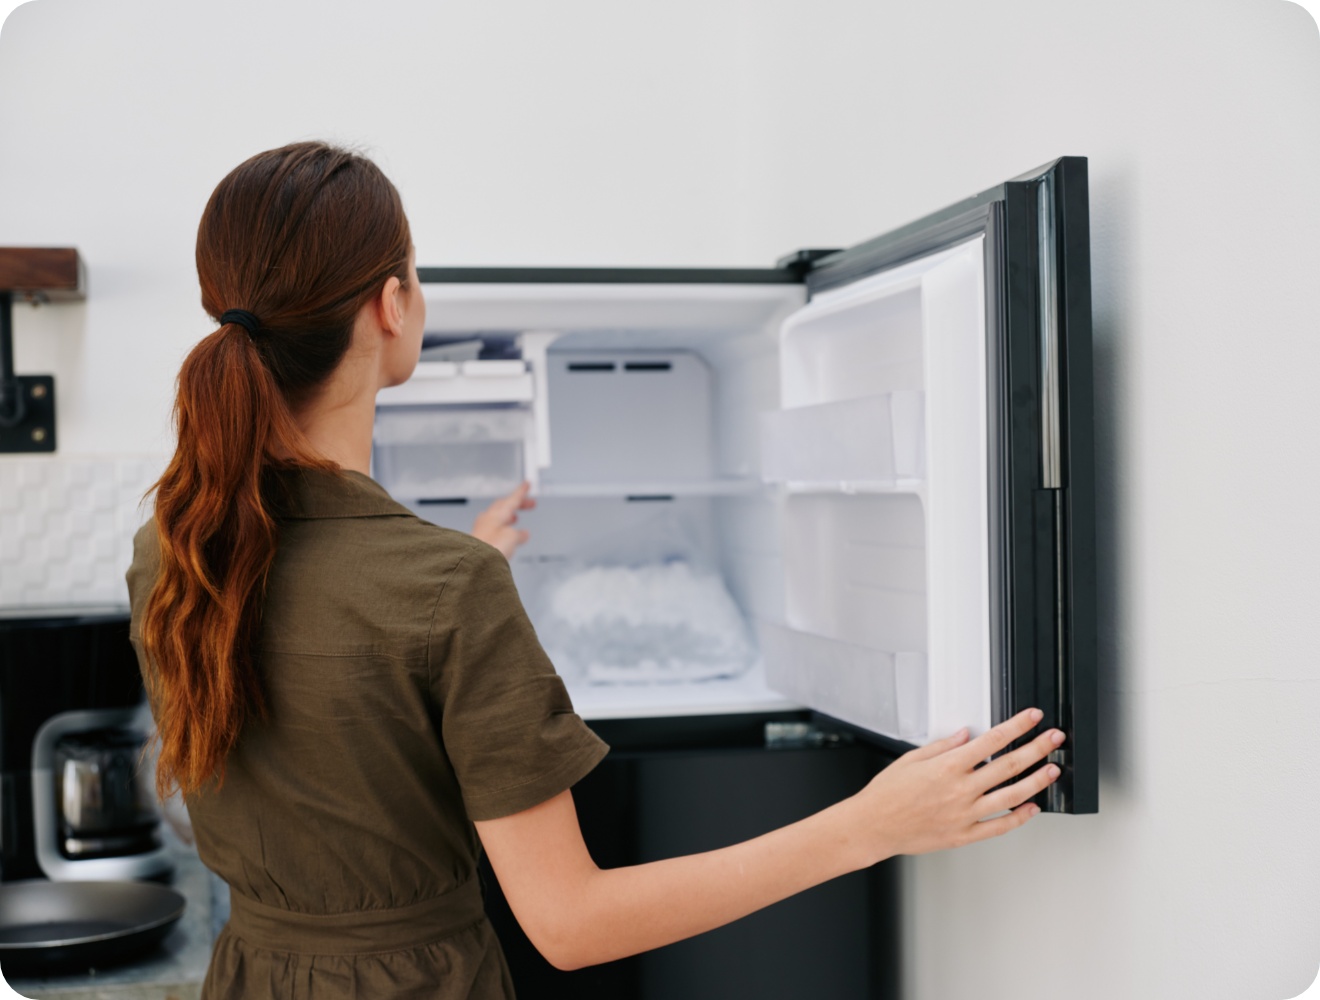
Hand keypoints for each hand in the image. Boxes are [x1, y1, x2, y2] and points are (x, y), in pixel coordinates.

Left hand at [471, 481, 535, 559]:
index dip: (521, 492)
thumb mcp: (511, 537)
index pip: (512, 499)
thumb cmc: (489, 547)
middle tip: (528, 503)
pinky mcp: (478, 540)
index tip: (526, 484)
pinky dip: (502, 528)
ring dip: (508, 516)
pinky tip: (503, 535)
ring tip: (515, 518)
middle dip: (516, 503)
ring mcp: (481, 529)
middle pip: (504, 506)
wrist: (473, 562)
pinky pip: (492, 529)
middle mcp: (488, 519)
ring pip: (497, 517)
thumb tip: (523, 533)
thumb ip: (519, 534)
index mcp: (497, 514)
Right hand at [848, 708, 1064, 863]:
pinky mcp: (963, 835)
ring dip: (1036, 781)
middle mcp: (960, 789)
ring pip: (1011, 796)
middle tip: (1054, 739)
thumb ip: (942, 746)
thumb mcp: (911, 760)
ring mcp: (964, 814)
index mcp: (947, 767)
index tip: (1032, 718)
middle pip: (1009, 766)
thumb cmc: (887, 793)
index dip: (1016, 727)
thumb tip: (966, 735)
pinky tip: (1032, 808)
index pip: (992, 741)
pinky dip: (1018, 818)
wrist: (873, 826)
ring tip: (1052, 770)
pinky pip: (998, 827)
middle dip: (1036, 749)